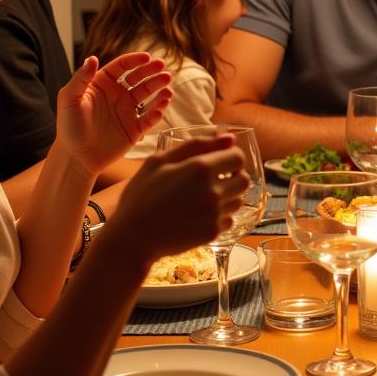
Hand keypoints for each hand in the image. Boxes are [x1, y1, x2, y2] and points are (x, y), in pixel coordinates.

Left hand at [56, 53, 171, 175]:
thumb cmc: (69, 127)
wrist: (76, 157)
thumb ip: (81, 78)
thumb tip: (92, 58)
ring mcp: (127, 111)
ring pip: (148, 96)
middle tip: (163, 68)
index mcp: (102, 84)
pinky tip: (161, 107)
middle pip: (139, 78)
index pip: (122, 67)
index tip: (148, 57)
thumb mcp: (69, 99)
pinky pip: (150, 118)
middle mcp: (117, 95)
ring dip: (159, 89)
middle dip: (152, 72)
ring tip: (167, 87)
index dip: (135, 60)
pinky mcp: (135, 129)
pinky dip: (158, 112)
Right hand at [111, 134, 248, 261]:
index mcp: (200, 168)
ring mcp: (214, 214)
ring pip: (238, 200)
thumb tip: (229, 137)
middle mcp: (212, 191)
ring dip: (227, 197)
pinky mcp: (213, 232)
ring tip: (204, 198)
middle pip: (243, 180)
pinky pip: (229, 219)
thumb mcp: (159, 161)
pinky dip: (219, 216)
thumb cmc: (141, 195)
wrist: (132, 238)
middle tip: (213, 180)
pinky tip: (200, 214)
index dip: (230, 158)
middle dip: (233, 177)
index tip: (219, 162)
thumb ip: (196, 144)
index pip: (238, 157)